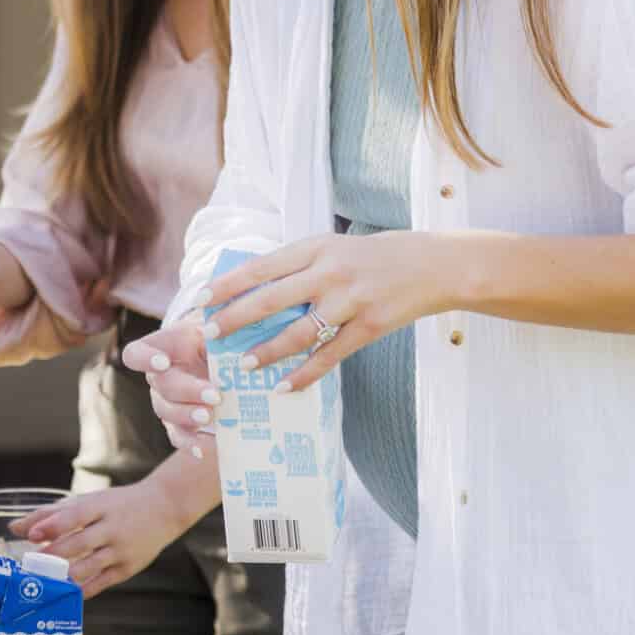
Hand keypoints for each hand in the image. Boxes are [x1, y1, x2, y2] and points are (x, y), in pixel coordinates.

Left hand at [18, 475, 181, 597]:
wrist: (163, 509)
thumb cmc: (116, 505)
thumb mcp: (88, 502)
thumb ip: (51, 514)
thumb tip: (15, 529)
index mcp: (101, 507)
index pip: (75, 515)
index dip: (53, 525)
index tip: (32, 536)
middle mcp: (112, 528)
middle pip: (80, 543)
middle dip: (54, 555)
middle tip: (31, 565)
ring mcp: (122, 550)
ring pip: (89, 567)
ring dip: (65, 576)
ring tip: (43, 581)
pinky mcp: (127, 569)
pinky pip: (101, 583)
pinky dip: (82, 590)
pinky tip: (65, 592)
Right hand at [119, 314, 219, 456]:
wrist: (224, 358)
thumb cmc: (217, 338)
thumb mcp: (216, 328)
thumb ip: (216, 334)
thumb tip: (229, 341)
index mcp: (162, 348)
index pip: (135, 354)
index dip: (144, 359)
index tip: (163, 363)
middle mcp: (158, 377)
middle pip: (161, 386)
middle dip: (188, 392)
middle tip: (215, 396)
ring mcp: (166, 402)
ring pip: (167, 412)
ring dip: (189, 416)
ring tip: (211, 417)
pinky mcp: (179, 424)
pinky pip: (178, 436)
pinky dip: (190, 444)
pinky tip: (204, 450)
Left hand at [203, 232, 456, 391]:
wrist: (433, 265)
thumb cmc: (377, 256)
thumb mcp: (334, 248)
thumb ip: (300, 266)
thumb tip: (254, 287)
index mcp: (316, 248)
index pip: (261, 267)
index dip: (228, 284)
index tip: (202, 298)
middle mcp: (329, 273)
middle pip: (271, 299)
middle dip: (236, 318)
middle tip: (210, 334)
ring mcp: (350, 301)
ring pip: (298, 333)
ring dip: (267, 352)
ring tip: (244, 366)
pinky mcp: (369, 327)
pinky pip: (330, 356)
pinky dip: (305, 374)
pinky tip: (284, 387)